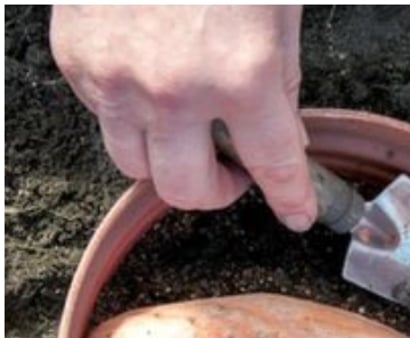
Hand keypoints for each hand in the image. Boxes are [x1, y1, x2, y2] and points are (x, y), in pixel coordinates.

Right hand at [50, 5, 314, 230]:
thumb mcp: (279, 17)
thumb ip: (281, 86)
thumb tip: (283, 137)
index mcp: (242, 77)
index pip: (273, 167)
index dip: (291, 199)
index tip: (297, 213)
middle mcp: (175, 88)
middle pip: (183, 190)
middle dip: (215, 191)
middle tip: (233, 171)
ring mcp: (116, 76)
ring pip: (134, 163)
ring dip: (165, 158)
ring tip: (190, 131)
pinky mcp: (77, 57)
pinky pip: (102, 116)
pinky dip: (130, 112)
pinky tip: (152, 80)